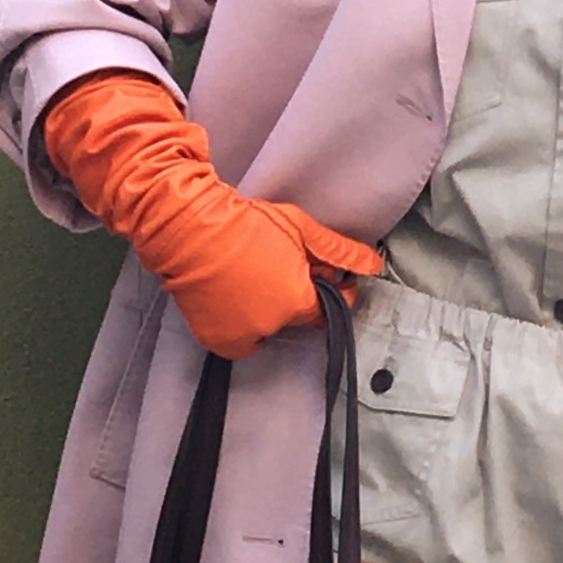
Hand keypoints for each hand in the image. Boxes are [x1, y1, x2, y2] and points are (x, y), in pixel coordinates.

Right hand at [42, 70, 382, 358]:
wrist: (187, 227)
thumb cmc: (244, 222)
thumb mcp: (299, 228)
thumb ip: (339, 251)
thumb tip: (374, 265)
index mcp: (296, 302)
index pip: (329, 310)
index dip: (332, 290)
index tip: (325, 274)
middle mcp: (270, 326)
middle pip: (296, 316)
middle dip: (295, 294)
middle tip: (278, 264)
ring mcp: (240, 336)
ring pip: (267, 327)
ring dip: (267, 308)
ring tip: (252, 273)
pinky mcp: (216, 340)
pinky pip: (241, 336)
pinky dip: (240, 320)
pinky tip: (234, 289)